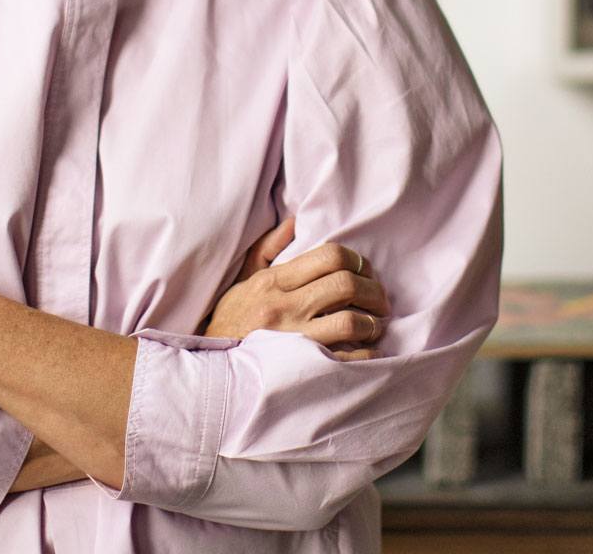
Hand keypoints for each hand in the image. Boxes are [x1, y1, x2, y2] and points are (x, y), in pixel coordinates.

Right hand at [203, 216, 387, 359]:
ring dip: (372, 322)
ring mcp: (292, 340)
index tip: (365, 270)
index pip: (329, 256)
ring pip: (350, 321)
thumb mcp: (243, 282)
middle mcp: (284, 307)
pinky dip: (366, 354)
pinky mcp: (299, 370)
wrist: (211, 371)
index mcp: (273, 282)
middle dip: (374, 290)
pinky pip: (345, 360)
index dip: (357, 260)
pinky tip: (370, 351)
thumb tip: (295, 221)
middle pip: (346, 285)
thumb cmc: (230, 322)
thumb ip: (268, 249)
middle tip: (381, 299)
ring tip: (375, 325)